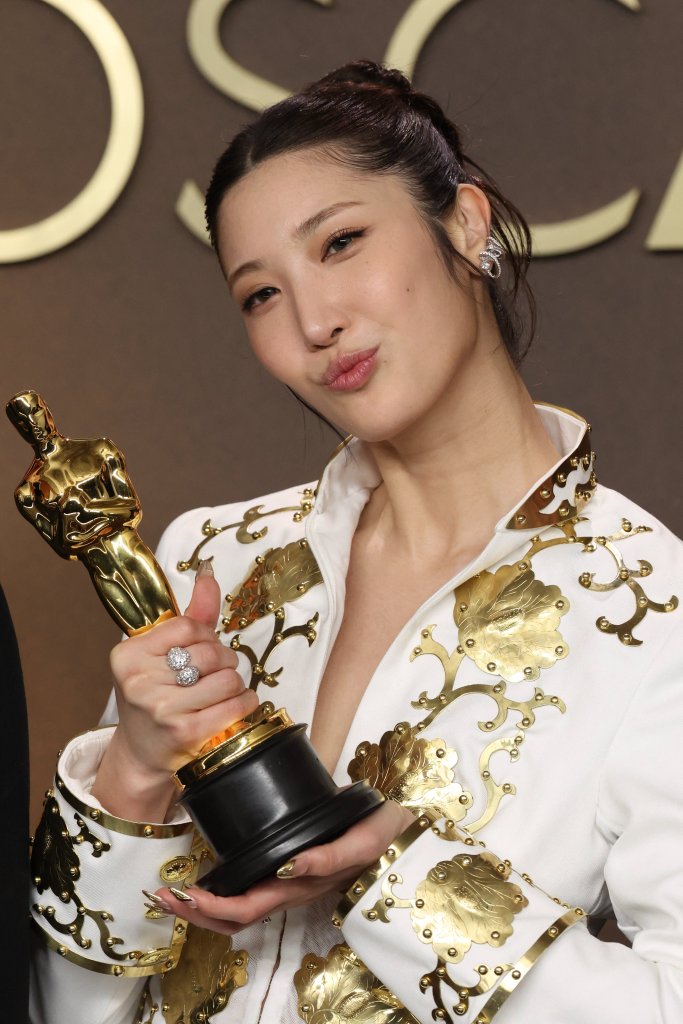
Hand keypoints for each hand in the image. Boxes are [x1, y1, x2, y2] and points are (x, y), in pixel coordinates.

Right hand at [92, 563, 258, 819]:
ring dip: (236, 684)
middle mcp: (138, 680)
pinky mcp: (184, 732)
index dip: (205, 636)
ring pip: (227, 678)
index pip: (186, 626)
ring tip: (225, 691)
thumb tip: (208, 573)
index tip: (205, 648)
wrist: (142, 752)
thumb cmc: (155, 695)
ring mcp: (160, 708)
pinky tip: (237, 704)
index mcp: (128, 655)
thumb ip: (191, 615)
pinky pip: (234, 705)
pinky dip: (245, 702)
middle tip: (218, 672)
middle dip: (225, 660)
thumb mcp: (161, 654)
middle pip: (210, 652)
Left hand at [154, 801, 414, 933]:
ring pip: (238, 909)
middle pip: (232, 917)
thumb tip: (290, 866)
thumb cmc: (382, 836)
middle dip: (193, 910)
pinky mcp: (290, 871)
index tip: (179, 891)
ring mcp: (289, 884)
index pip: (245, 908)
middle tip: (159, 895)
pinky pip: (250, 892)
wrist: (402, 835)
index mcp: (300, 885)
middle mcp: (289, 890)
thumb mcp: (360, 841)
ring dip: (201, 904)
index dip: (210, 905)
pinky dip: (221, 891)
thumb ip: (328, 857)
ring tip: (171, 891)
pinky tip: (205, 879)